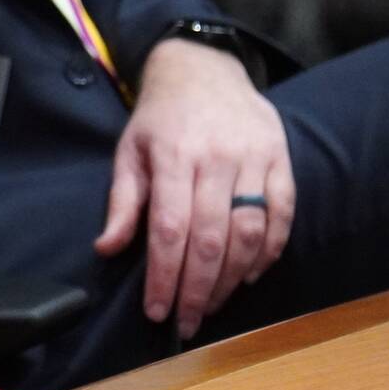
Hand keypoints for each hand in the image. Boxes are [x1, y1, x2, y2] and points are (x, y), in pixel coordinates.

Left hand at [93, 38, 294, 341]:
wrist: (203, 68)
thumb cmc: (161, 117)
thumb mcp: (130, 150)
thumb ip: (122, 201)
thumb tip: (107, 248)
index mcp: (173, 154)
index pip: (169, 228)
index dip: (164, 275)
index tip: (156, 310)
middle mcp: (216, 157)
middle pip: (210, 238)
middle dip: (198, 289)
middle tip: (187, 322)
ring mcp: (253, 157)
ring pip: (248, 232)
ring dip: (232, 278)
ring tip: (214, 304)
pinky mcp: (280, 158)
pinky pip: (281, 214)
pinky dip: (269, 251)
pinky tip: (250, 275)